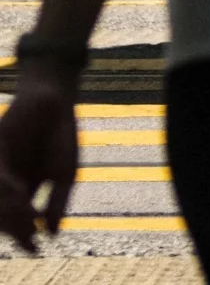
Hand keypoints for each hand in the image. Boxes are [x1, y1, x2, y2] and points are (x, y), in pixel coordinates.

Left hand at [0, 69, 79, 252]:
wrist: (55, 99)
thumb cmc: (61, 135)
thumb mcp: (66, 173)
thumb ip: (59, 202)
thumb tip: (52, 234)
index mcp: (21, 191)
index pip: (16, 221)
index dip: (24, 237)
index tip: (35, 249)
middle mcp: (6, 184)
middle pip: (3, 214)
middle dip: (16, 228)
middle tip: (29, 237)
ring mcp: (0, 168)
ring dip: (10, 213)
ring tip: (27, 220)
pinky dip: (6, 186)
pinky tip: (19, 191)